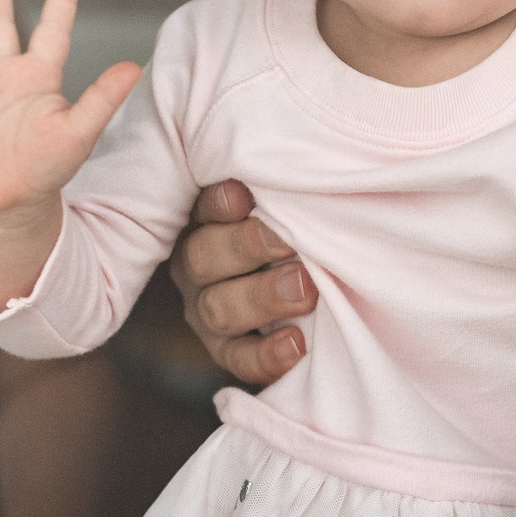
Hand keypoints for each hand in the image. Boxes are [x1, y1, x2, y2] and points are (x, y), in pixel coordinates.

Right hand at [167, 180, 314, 384]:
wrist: (317, 282)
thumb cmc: (303, 226)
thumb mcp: (289, 202)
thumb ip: (284, 190)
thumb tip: (306, 157)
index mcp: (205, 219)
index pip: (202, 207)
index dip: (219, 203)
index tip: (244, 194)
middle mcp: (198, 265)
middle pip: (202, 257)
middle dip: (247, 247)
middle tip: (288, 243)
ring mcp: (209, 310)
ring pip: (218, 309)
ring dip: (262, 298)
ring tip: (304, 290)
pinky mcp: (230, 350)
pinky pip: (240, 359)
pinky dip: (267, 355)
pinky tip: (296, 343)